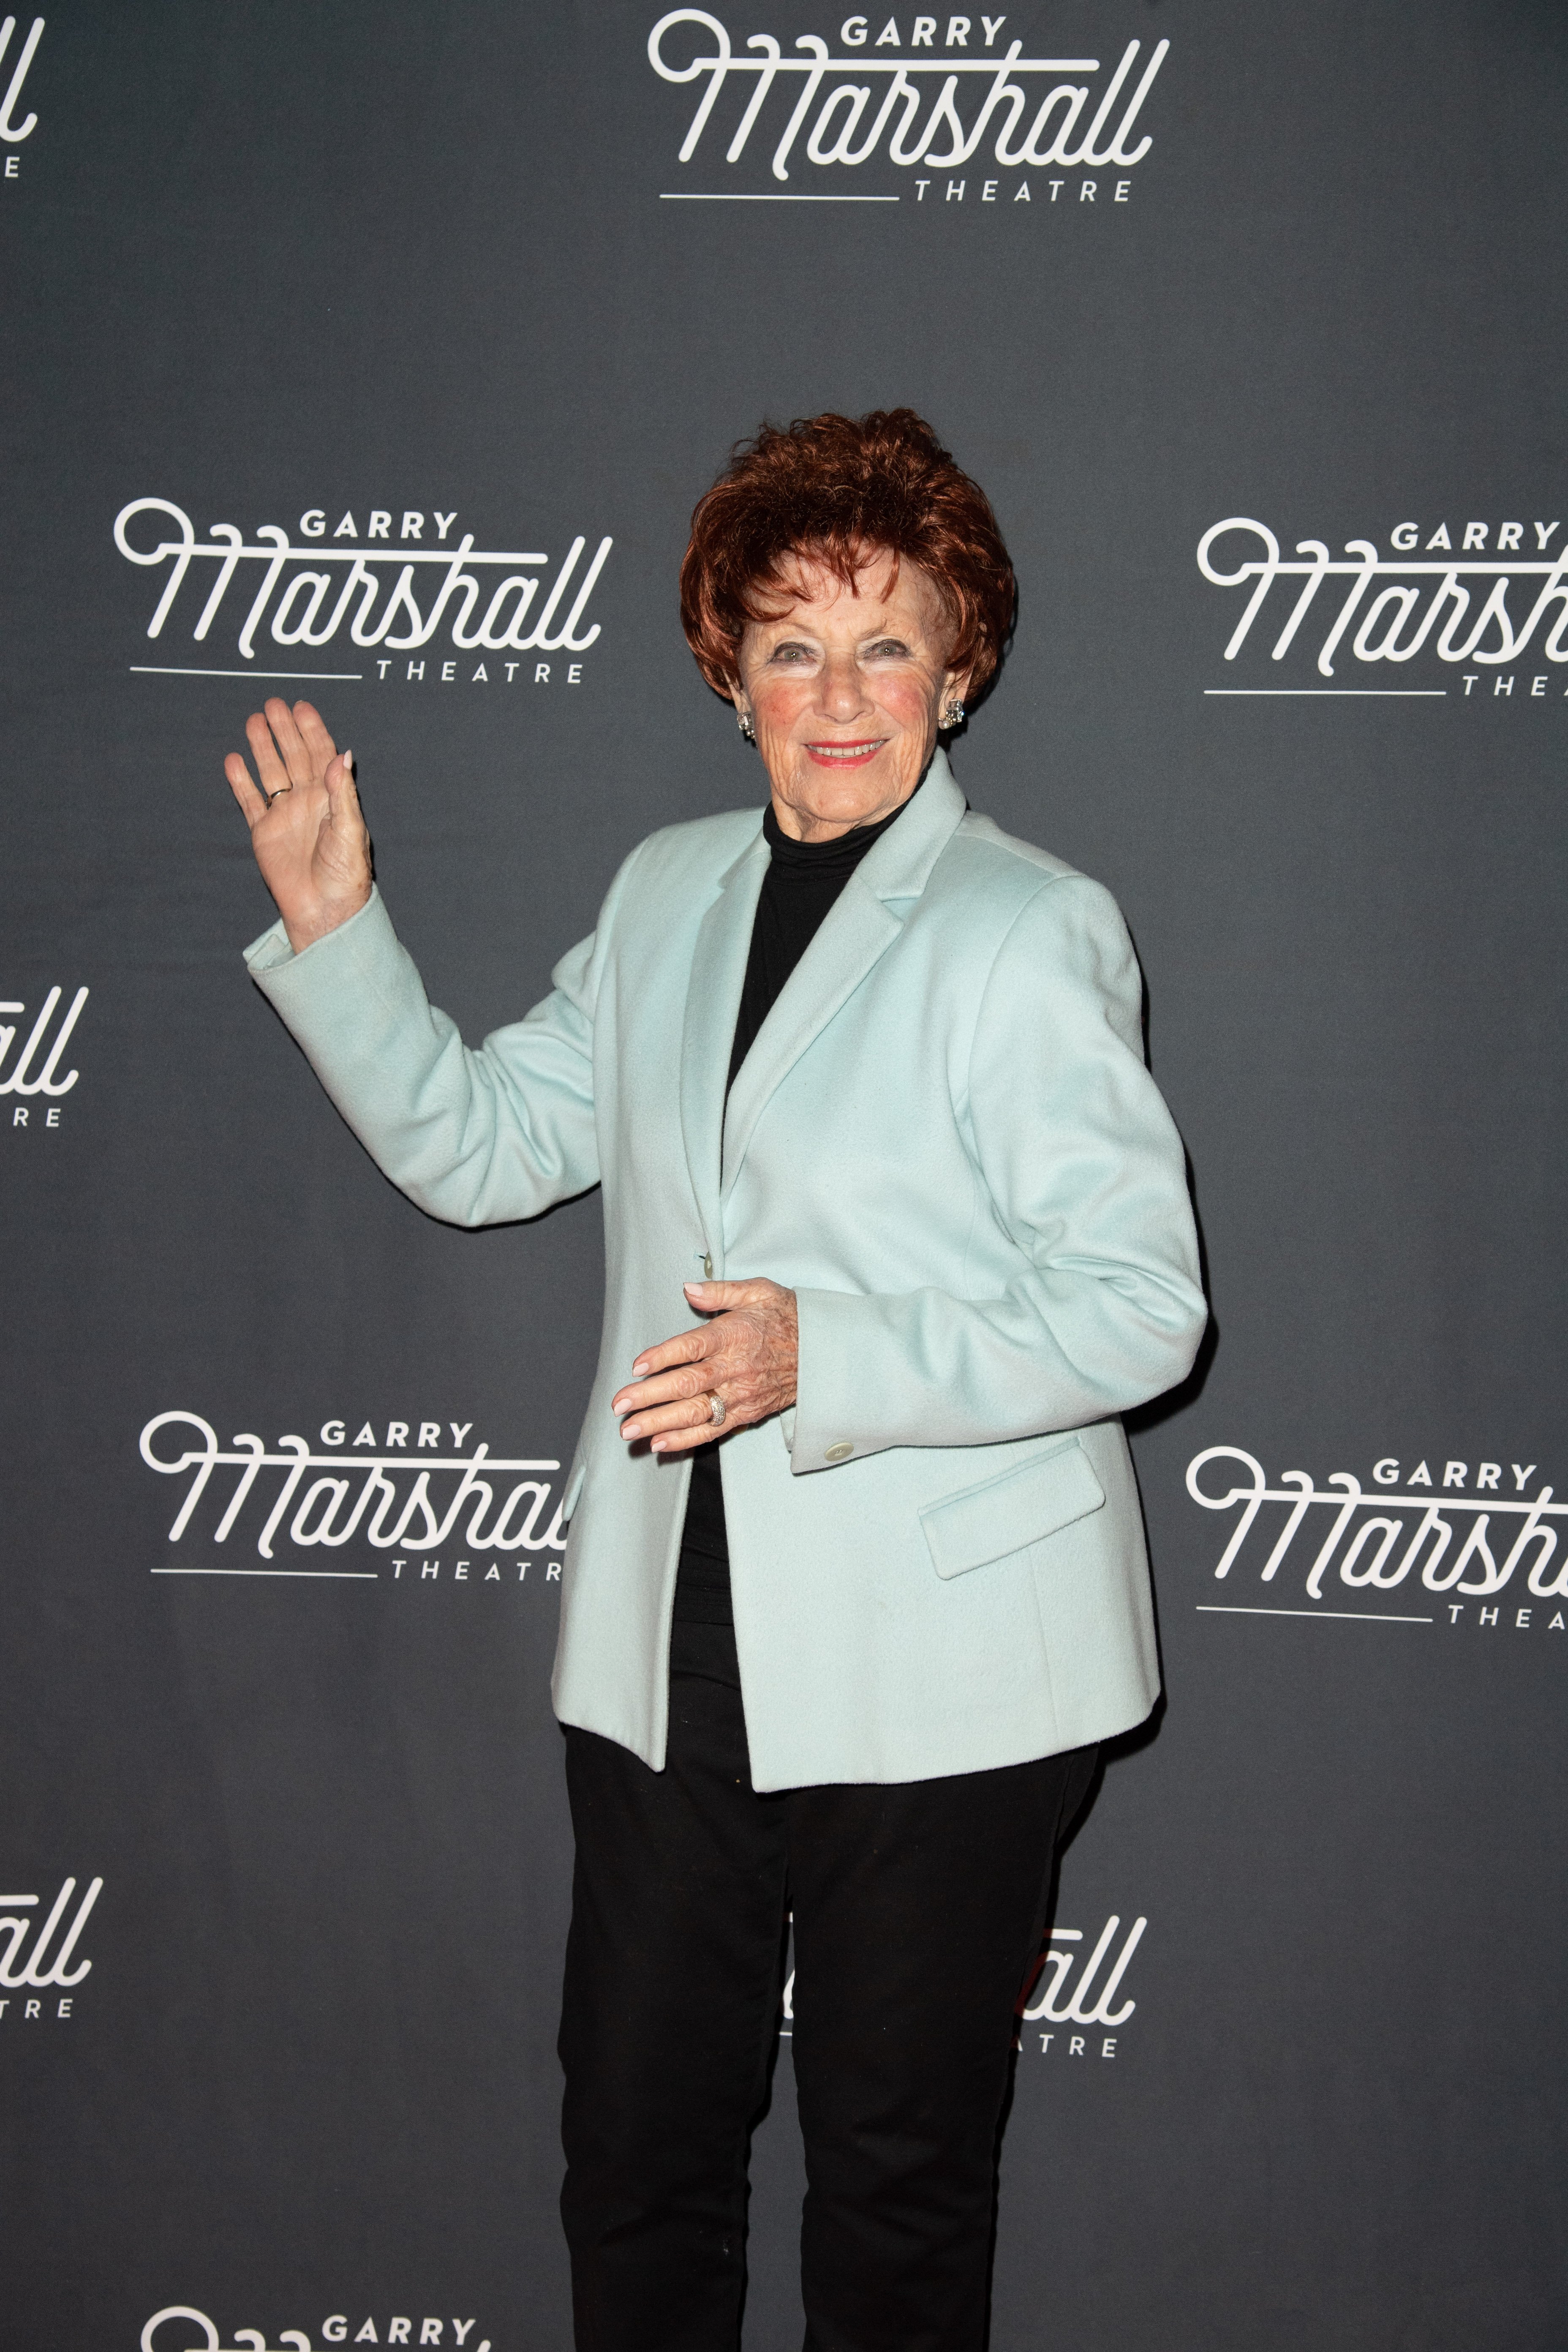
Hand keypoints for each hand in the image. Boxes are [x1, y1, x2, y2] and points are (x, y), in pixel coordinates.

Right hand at [225, 697, 371, 953]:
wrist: (324, 908)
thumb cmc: (345, 874)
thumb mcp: (350, 830)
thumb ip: (342, 792)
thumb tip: (342, 754)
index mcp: (331, 798)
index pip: (321, 755)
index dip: (312, 730)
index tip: (302, 707)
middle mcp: (308, 802)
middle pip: (294, 756)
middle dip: (284, 730)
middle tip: (273, 704)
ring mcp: (285, 815)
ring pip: (271, 772)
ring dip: (263, 747)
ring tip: (253, 720)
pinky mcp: (264, 833)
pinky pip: (250, 801)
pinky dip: (241, 782)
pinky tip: (234, 760)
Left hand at [612, 1278, 797, 1454]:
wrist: (823, 1351)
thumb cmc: (787, 1318)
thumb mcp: (759, 1292)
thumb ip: (721, 1291)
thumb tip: (689, 1289)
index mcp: (735, 1335)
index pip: (693, 1347)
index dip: (663, 1357)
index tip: (637, 1366)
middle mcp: (736, 1368)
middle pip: (687, 1385)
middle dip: (649, 1397)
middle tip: (619, 1406)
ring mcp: (741, 1395)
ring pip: (695, 1413)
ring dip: (659, 1423)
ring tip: (630, 1431)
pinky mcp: (746, 1414)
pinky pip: (712, 1430)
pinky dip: (685, 1439)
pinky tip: (659, 1443)